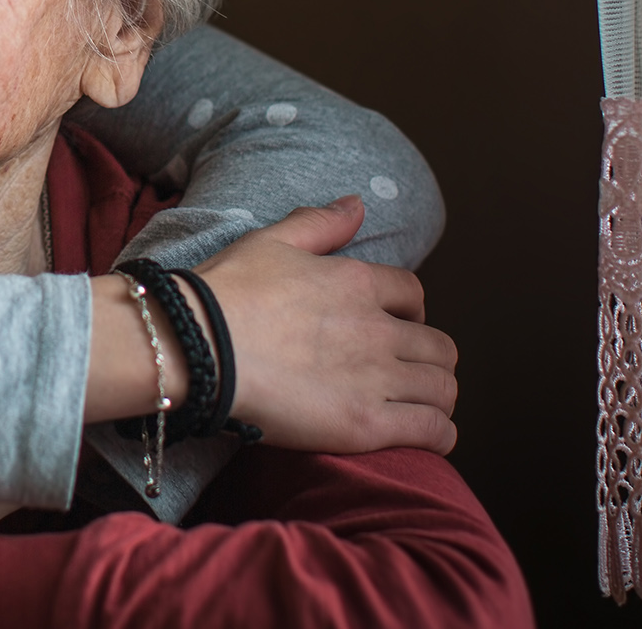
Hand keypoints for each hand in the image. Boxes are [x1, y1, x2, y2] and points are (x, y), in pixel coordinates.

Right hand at [196, 195, 459, 453]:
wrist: (198, 346)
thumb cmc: (226, 293)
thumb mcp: (269, 241)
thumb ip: (319, 224)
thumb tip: (356, 204)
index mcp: (357, 282)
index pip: (413, 294)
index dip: (411, 311)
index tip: (397, 324)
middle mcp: (377, 328)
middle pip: (439, 346)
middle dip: (429, 358)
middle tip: (408, 371)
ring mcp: (375, 377)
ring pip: (443, 388)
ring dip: (437, 395)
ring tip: (420, 405)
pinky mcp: (367, 423)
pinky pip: (433, 431)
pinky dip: (439, 434)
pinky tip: (427, 436)